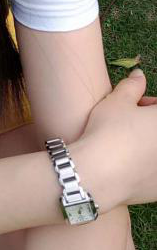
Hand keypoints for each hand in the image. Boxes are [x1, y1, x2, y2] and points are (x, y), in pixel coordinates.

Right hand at [79, 68, 156, 206]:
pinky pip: (154, 173)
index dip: (149, 105)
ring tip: (128, 145)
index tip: (137, 106)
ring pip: (155, 151)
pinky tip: (128, 166)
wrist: (98, 174)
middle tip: (131, 123)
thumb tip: (139, 75)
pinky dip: (146, 168)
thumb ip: (132, 86)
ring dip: (149, 145)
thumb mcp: (117, 101)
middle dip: (150, 124)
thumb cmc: (109, 132)